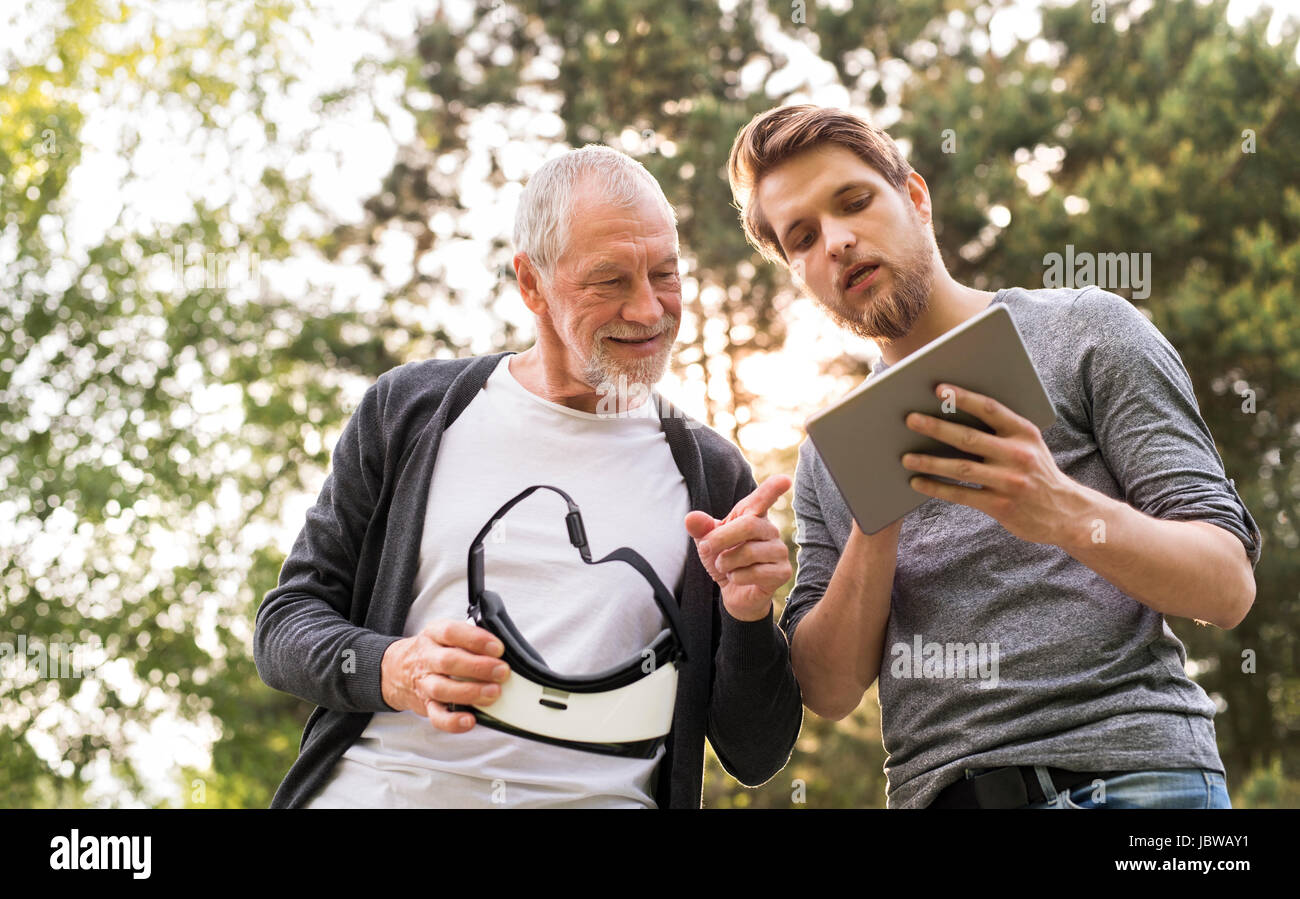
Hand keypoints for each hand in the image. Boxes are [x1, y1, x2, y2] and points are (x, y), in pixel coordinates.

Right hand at [380, 619, 510, 732]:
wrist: (396, 670)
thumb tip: (501, 651)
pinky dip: (453, 721)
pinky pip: (436, 716)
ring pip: (442, 689)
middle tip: (502, 671)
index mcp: (433, 635)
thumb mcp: (444, 634)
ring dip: (470, 692)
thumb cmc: (433, 651)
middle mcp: (427, 658)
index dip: (475, 639)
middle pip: (448, 661)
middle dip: (478, 667)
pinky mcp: (425, 705)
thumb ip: (468, 638)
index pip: (451, 632)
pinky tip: (470, 720)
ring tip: (493, 693)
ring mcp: (424, 683)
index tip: (498, 648)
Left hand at [684, 474, 793, 621]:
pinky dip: (736, 577)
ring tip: (724, 567)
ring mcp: (779, 551)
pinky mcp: (782, 572)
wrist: (735, 592)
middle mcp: (770, 530)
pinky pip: (754, 572)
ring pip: (749, 551)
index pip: (763, 499)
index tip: (784, 480)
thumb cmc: (724, 559)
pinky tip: (737, 578)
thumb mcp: (708, 542)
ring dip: (726, 562)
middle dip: (721, 538)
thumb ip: (701, 528)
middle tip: (705, 549)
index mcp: (753, 516)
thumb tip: (691, 518)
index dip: (773, 489)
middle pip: (749, 525)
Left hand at [900, 382, 1088, 545]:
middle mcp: (1018, 454)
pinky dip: (937, 488)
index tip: (938, 389)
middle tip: (910, 419)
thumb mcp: (1029, 445)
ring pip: (961, 468)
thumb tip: (953, 415)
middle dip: (936, 427)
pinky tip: (918, 482)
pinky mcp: (1001, 505)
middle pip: (969, 438)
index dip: (963, 397)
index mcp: (1024, 432)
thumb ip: (1001, 431)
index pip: (990, 409)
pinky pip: (961, 494)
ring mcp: (1009, 481)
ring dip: (929, 461)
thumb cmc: (1036, 472)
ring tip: (906, 457)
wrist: (1066, 512)